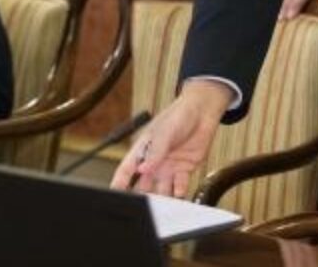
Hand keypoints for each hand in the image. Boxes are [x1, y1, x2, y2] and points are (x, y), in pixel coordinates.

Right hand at [111, 79, 231, 196]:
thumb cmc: (179, 115)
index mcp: (143, 150)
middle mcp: (154, 162)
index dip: (119, 183)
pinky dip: (179, 192)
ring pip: (161, 189)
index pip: (127, 170)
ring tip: (161, 205)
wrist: (203, 111)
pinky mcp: (184, 169)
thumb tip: (142, 168)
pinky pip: (179, 185)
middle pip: (142, 185)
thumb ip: (155, 152)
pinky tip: (178, 194)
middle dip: (141, 197)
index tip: (115, 194)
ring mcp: (169, 167)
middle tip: (142, 206)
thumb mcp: (164, 132)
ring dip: (161, 198)